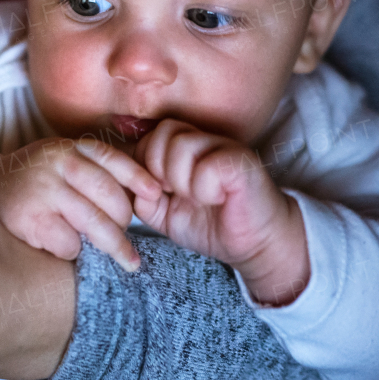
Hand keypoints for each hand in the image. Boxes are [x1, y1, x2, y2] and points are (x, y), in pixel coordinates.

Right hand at [0, 137, 160, 270]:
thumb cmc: (35, 179)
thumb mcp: (62, 159)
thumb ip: (96, 169)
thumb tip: (148, 194)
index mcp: (69, 147)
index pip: (114, 160)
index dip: (139, 179)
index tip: (156, 196)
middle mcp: (58, 163)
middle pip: (111, 198)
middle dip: (124, 222)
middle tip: (125, 235)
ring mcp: (43, 190)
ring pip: (96, 224)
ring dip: (112, 245)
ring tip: (126, 259)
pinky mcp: (30, 219)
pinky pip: (70, 244)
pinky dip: (72, 250)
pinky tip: (62, 245)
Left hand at [134, 119, 309, 304]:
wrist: (255, 244)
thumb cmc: (212, 225)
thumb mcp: (164, 214)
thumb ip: (141, 197)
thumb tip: (124, 182)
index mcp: (184, 148)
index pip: (148, 138)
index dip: (144, 166)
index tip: (159, 193)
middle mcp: (204, 140)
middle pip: (161, 134)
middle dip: (158, 171)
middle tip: (176, 194)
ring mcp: (224, 147)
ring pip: (182, 146)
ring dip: (182, 181)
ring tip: (199, 198)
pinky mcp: (241, 163)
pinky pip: (207, 166)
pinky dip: (205, 190)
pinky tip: (218, 198)